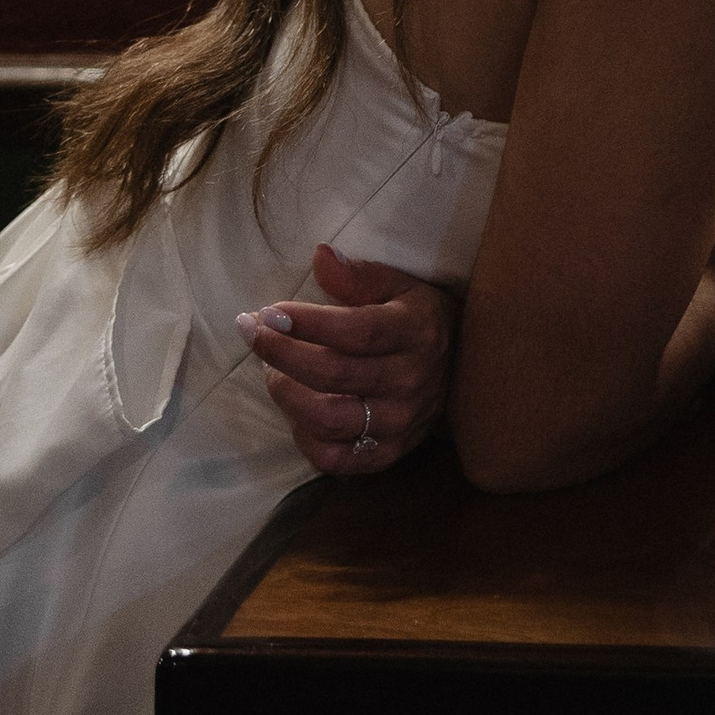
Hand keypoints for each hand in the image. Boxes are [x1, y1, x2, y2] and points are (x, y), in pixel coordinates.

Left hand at [236, 244, 457, 478]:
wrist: (461, 369)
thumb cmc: (418, 319)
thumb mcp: (399, 286)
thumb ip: (358, 276)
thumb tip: (319, 255)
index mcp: (417, 331)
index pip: (356, 331)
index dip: (307, 324)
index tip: (269, 313)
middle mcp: (412, 380)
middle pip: (334, 375)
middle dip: (282, 353)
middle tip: (253, 334)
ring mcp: (401, 423)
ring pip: (329, 419)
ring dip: (287, 394)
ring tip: (272, 371)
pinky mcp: (390, 454)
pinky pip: (335, 459)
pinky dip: (305, 438)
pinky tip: (297, 412)